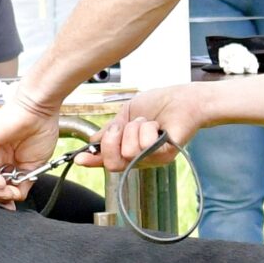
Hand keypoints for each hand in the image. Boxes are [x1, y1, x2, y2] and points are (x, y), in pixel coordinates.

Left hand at [0, 89, 61, 203]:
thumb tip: (16, 198)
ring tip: (5, 188)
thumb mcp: (35, 167)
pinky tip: (0, 180)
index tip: (12, 205)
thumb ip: (24, 183)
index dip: (3, 197)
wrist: (41, 110)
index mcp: (6, 161)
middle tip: (11, 196)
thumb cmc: (41, 131)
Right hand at [87, 85, 204, 173]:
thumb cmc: (159, 104)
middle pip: (112, 164)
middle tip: (123, 125)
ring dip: (135, 129)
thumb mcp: (127, 114)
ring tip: (148, 122)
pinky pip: (144, 146)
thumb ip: (111, 128)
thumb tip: (92, 141)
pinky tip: (158, 125)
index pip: (107, 160)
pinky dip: (147, 129)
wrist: (183, 99)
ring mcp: (151, 159)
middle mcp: (139, 158)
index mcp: (128, 148)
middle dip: (112, 139)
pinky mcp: (164, 156)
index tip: (80, 158)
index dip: (92, 160)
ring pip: (128, 151)